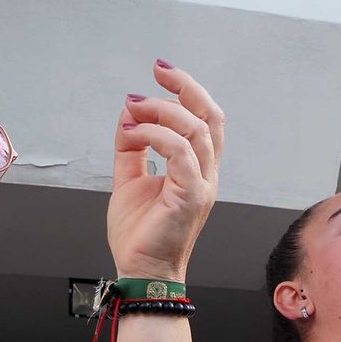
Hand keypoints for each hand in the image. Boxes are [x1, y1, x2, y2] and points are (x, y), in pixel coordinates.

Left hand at [108, 61, 223, 281]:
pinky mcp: (191, 196)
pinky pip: (179, 151)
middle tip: (158, 72)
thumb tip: (130, 111)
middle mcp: (206, 173)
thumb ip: (132, 146)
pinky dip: (154, 135)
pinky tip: (133, 134)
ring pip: (195, 129)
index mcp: (196, 168)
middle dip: (186, 88)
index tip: (160, 73)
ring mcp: (202, 185)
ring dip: (161, 111)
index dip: (187, 91)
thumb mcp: (129, 179)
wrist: (141, 269)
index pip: (204, 119)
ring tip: (134, 108)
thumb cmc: (140, 234)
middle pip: (210, 117)